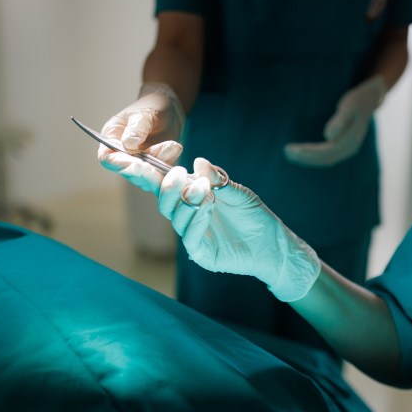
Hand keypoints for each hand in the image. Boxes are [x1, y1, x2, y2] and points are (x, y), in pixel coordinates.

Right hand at [98, 82, 184, 193]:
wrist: (169, 111)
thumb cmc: (151, 107)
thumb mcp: (144, 114)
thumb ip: (136, 128)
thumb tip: (128, 145)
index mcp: (111, 140)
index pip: (108, 159)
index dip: (121, 165)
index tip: (138, 164)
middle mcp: (123, 156)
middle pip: (129, 173)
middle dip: (146, 172)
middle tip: (159, 163)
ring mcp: (140, 165)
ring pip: (147, 178)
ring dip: (160, 167)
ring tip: (172, 145)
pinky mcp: (155, 170)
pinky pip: (162, 175)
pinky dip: (170, 166)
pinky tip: (175, 148)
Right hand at [158, 158, 321, 301]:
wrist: (272, 244)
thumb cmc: (254, 217)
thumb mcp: (238, 193)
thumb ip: (217, 180)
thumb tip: (198, 162)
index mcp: (191, 197)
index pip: (165, 184)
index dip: (149, 173)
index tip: (139, 159)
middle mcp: (188, 215)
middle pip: (163, 201)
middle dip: (167, 187)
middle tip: (179, 174)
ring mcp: (192, 234)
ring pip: (175, 216)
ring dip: (186, 200)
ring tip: (203, 188)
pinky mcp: (200, 252)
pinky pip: (189, 236)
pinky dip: (196, 218)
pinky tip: (208, 206)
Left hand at [284, 75, 386, 166]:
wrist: (369, 98)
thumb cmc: (357, 99)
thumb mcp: (349, 105)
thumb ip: (340, 121)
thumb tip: (328, 135)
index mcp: (351, 141)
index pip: (327, 152)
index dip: (309, 152)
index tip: (292, 149)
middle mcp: (350, 148)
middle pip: (325, 158)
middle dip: (305, 157)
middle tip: (286, 151)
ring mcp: (347, 148)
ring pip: (325, 159)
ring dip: (307, 158)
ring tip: (289, 154)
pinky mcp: (342, 145)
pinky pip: (326, 155)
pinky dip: (313, 155)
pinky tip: (301, 152)